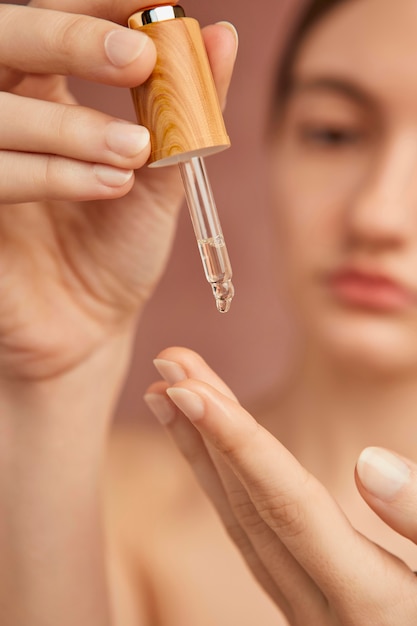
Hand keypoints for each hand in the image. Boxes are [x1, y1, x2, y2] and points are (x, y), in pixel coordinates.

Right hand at [0, 2, 236, 380]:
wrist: (90, 325)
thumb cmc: (120, 248)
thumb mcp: (162, 177)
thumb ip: (185, 112)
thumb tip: (221, 36)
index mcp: (44, 99)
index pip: (53, 20)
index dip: (96, 5)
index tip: (155, 6)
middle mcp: (3, 120)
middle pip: (3, 42)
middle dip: (68, 40)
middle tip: (136, 58)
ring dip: (71, 125)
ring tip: (136, 152)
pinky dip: (51, 173)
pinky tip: (108, 185)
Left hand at [145, 347, 416, 625]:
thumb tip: (371, 466)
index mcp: (369, 605)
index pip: (288, 503)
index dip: (236, 441)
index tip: (186, 387)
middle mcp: (321, 615)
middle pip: (248, 506)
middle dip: (203, 428)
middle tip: (170, 364)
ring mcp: (304, 614)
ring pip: (239, 524)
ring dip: (201, 453)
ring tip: (170, 396)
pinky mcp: (303, 602)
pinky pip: (250, 537)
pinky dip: (223, 484)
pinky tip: (211, 452)